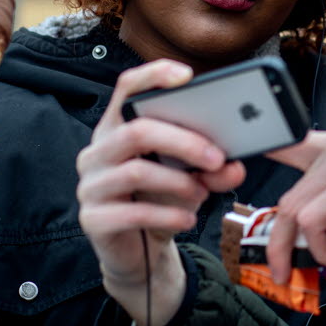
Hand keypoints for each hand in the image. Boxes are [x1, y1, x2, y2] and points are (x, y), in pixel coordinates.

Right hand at [77, 59, 244, 325]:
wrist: (137, 250)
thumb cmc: (160, 199)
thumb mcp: (191, 179)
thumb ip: (213, 170)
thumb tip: (236, 166)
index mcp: (117, 127)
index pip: (127, 87)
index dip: (153, 76)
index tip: (187, 76)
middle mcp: (97, 151)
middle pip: (136, 130)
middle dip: (183, 142)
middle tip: (216, 157)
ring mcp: (90, 185)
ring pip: (137, 171)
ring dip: (179, 183)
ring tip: (202, 193)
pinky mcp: (92, 219)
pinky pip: (132, 213)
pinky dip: (168, 214)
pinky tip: (187, 219)